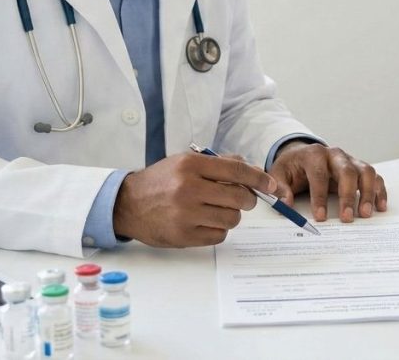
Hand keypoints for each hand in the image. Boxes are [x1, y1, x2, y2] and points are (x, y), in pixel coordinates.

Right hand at [112, 152, 276, 246]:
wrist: (128, 204)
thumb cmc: (161, 181)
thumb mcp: (186, 162)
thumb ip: (220, 164)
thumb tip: (253, 169)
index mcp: (191, 165)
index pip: (236, 170)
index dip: (258, 178)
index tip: (270, 185)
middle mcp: (189, 188)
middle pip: (239, 197)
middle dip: (247, 200)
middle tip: (243, 200)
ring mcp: (186, 214)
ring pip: (231, 219)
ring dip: (231, 215)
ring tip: (218, 210)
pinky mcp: (183, 236)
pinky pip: (218, 236)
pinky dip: (218, 230)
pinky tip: (205, 222)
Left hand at [269, 141, 387, 221]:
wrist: (303, 155)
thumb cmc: (292, 167)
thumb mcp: (279, 173)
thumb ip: (279, 188)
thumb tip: (285, 203)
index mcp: (314, 155)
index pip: (319, 174)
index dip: (320, 196)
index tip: (320, 217)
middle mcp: (335, 155)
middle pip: (347, 171)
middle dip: (348, 196)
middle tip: (347, 218)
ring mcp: (350, 160)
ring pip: (365, 172)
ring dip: (368, 193)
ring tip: (365, 214)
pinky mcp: (359, 168)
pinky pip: (374, 177)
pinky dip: (379, 190)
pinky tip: (379, 206)